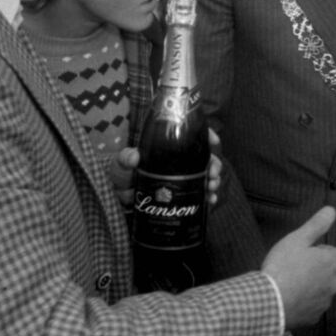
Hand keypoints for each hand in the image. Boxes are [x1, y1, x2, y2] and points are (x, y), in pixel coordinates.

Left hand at [109, 129, 223, 206]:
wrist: (120, 200)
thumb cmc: (122, 175)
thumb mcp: (121, 164)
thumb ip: (125, 159)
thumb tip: (134, 157)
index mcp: (168, 148)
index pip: (191, 136)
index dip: (206, 135)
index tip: (214, 141)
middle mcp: (179, 160)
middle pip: (204, 157)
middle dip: (213, 164)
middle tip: (213, 173)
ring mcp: (182, 178)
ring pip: (205, 175)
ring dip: (213, 180)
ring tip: (212, 187)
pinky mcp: (183, 195)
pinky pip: (200, 194)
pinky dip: (208, 197)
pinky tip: (211, 200)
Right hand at [263, 206, 335, 329]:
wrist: (269, 301)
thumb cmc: (283, 266)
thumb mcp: (297, 239)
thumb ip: (316, 225)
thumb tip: (332, 210)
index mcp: (330, 262)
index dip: (324, 252)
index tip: (307, 253)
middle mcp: (333, 283)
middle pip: (330, 273)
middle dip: (318, 270)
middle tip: (295, 268)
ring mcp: (324, 302)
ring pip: (322, 291)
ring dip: (312, 287)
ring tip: (291, 284)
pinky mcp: (314, 318)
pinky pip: (313, 307)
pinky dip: (305, 304)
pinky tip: (289, 299)